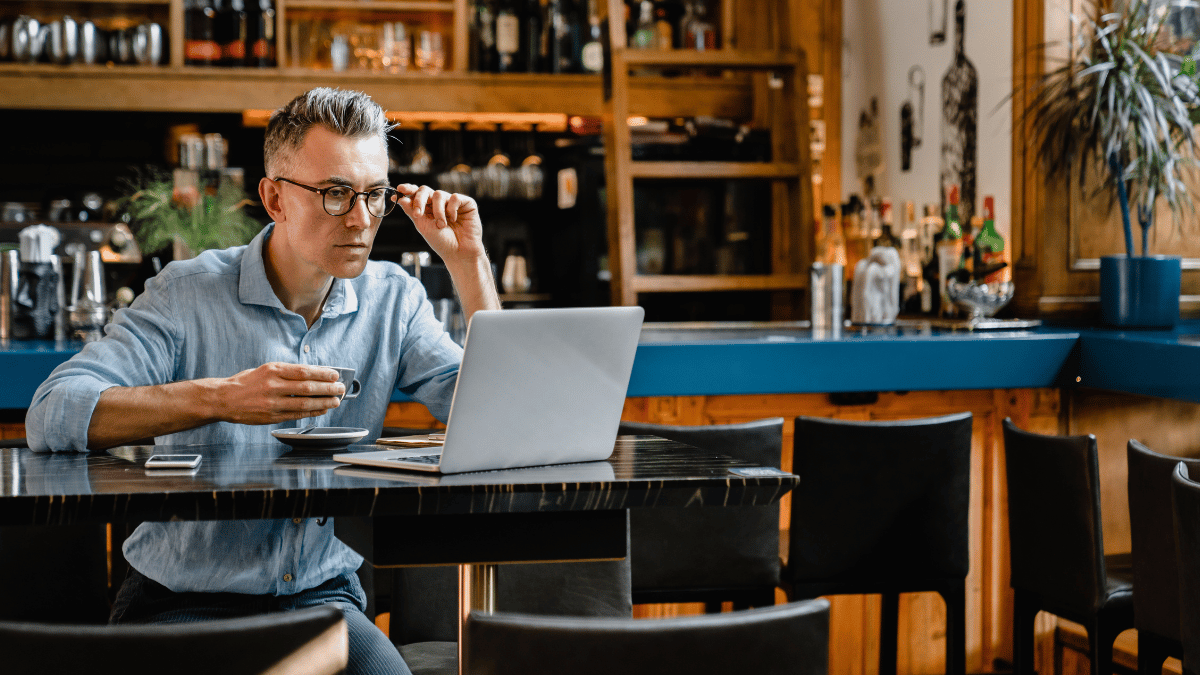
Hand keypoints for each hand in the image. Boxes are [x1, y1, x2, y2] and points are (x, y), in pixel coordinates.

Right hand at [213, 362, 343, 424]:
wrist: (224, 399)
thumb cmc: (246, 382)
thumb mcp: (266, 370)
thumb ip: (287, 372)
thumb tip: (313, 373)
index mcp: (272, 370)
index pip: (304, 371)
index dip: (322, 374)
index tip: (335, 375)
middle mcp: (273, 386)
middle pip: (307, 388)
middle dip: (328, 388)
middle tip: (341, 388)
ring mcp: (272, 403)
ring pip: (304, 403)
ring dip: (323, 403)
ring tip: (336, 401)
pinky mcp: (271, 417)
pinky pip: (296, 415)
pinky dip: (312, 412)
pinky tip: (322, 410)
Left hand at [395, 184, 486, 263]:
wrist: (459, 252)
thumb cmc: (442, 242)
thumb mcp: (423, 227)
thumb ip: (412, 212)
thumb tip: (400, 198)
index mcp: (427, 208)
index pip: (416, 194)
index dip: (408, 189)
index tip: (400, 189)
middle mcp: (439, 203)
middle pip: (425, 190)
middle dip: (419, 200)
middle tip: (418, 214)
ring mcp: (452, 202)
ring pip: (439, 194)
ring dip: (438, 211)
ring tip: (442, 225)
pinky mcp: (466, 203)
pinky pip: (455, 198)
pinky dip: (452, 210)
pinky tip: (454, 220)